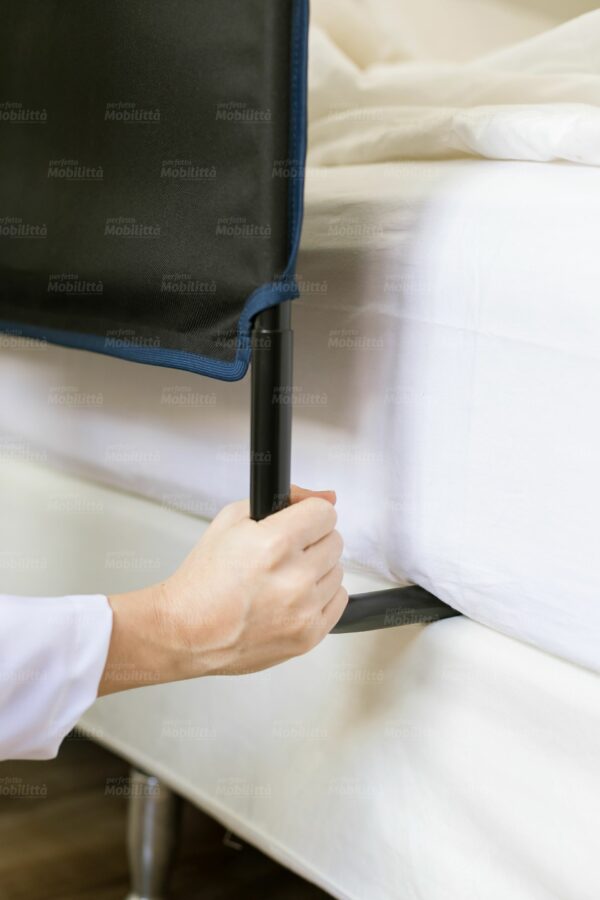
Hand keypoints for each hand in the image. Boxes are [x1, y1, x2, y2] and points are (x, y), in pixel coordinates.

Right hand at [100, 487, 346, 694]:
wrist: (187, 630)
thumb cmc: (204, 580)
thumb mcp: (232, 520)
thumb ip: (286, 499)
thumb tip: (327, 496)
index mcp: (275, 544)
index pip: (325, 513)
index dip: (310, 515)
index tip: (300, 524)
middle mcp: (294, 578)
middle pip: (334, 541)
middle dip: (312, 542)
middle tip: (284, 554)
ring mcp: (304, 610)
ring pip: (338, 572)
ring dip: (316, 571)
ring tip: (284, 579)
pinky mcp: (309, 636)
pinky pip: (339, 602)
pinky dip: (321, 597)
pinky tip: (294, 597)